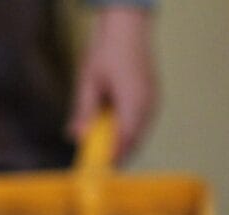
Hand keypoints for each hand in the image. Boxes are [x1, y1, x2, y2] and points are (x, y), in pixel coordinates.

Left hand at [68, 6, 156, 161]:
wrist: (126, 29)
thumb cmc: (105, 53)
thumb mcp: (88, 82)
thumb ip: (83, 111)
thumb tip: (76, 136)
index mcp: (133, 100)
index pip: (126, 137)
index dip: (114, 156)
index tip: (100, 171)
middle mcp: (147, 103)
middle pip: (135, 139)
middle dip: (118, 155)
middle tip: (99, 169)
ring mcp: (152, 101)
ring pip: (139, 133)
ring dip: (123, 145)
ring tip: (104, 157)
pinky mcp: (150, 98)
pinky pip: (140, 123)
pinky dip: (127, 133)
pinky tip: (112, 137)